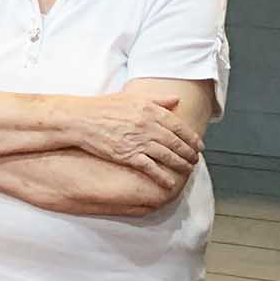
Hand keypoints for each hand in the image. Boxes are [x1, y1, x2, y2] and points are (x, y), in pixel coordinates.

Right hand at [74, 90, 200, 187]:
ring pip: (168, 156)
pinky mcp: (128, 155)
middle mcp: (148, 126)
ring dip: (181, 165)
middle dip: (189, 154)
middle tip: (195, 160)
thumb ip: (157, 99)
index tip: (198, 145)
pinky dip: (162, 177)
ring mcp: (139, 141)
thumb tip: (176, 99)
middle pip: (176, 143)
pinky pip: (151, 168)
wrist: (80, 119)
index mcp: (150, 110)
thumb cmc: (102, 107)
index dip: (192, 138)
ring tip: (187, 170)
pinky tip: (169, 183)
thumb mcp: (131, 98)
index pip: (179, 127)